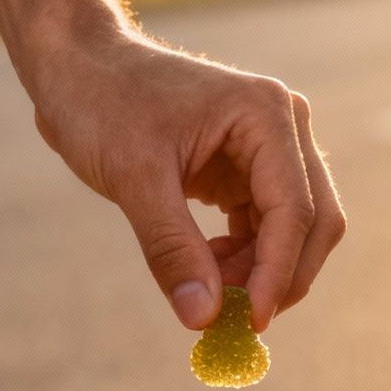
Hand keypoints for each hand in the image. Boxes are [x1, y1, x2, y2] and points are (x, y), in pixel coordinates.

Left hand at [26, 29, 344, 331]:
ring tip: (206, 290)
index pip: (296, 209)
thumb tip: (203, 318)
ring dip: (259, 272)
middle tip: (235, 322)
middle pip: (313, 222)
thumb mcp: (134, 178)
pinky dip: (242, 259)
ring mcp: (268, 148)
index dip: (278, 272)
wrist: (77, 67)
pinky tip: (203, 269)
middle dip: (280, 277)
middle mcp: (281, 127)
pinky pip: (263, 228)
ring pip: (292, 231)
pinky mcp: (246, 169)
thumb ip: (172, 249)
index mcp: (266, 114)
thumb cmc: (101, 103)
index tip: (249, 322)